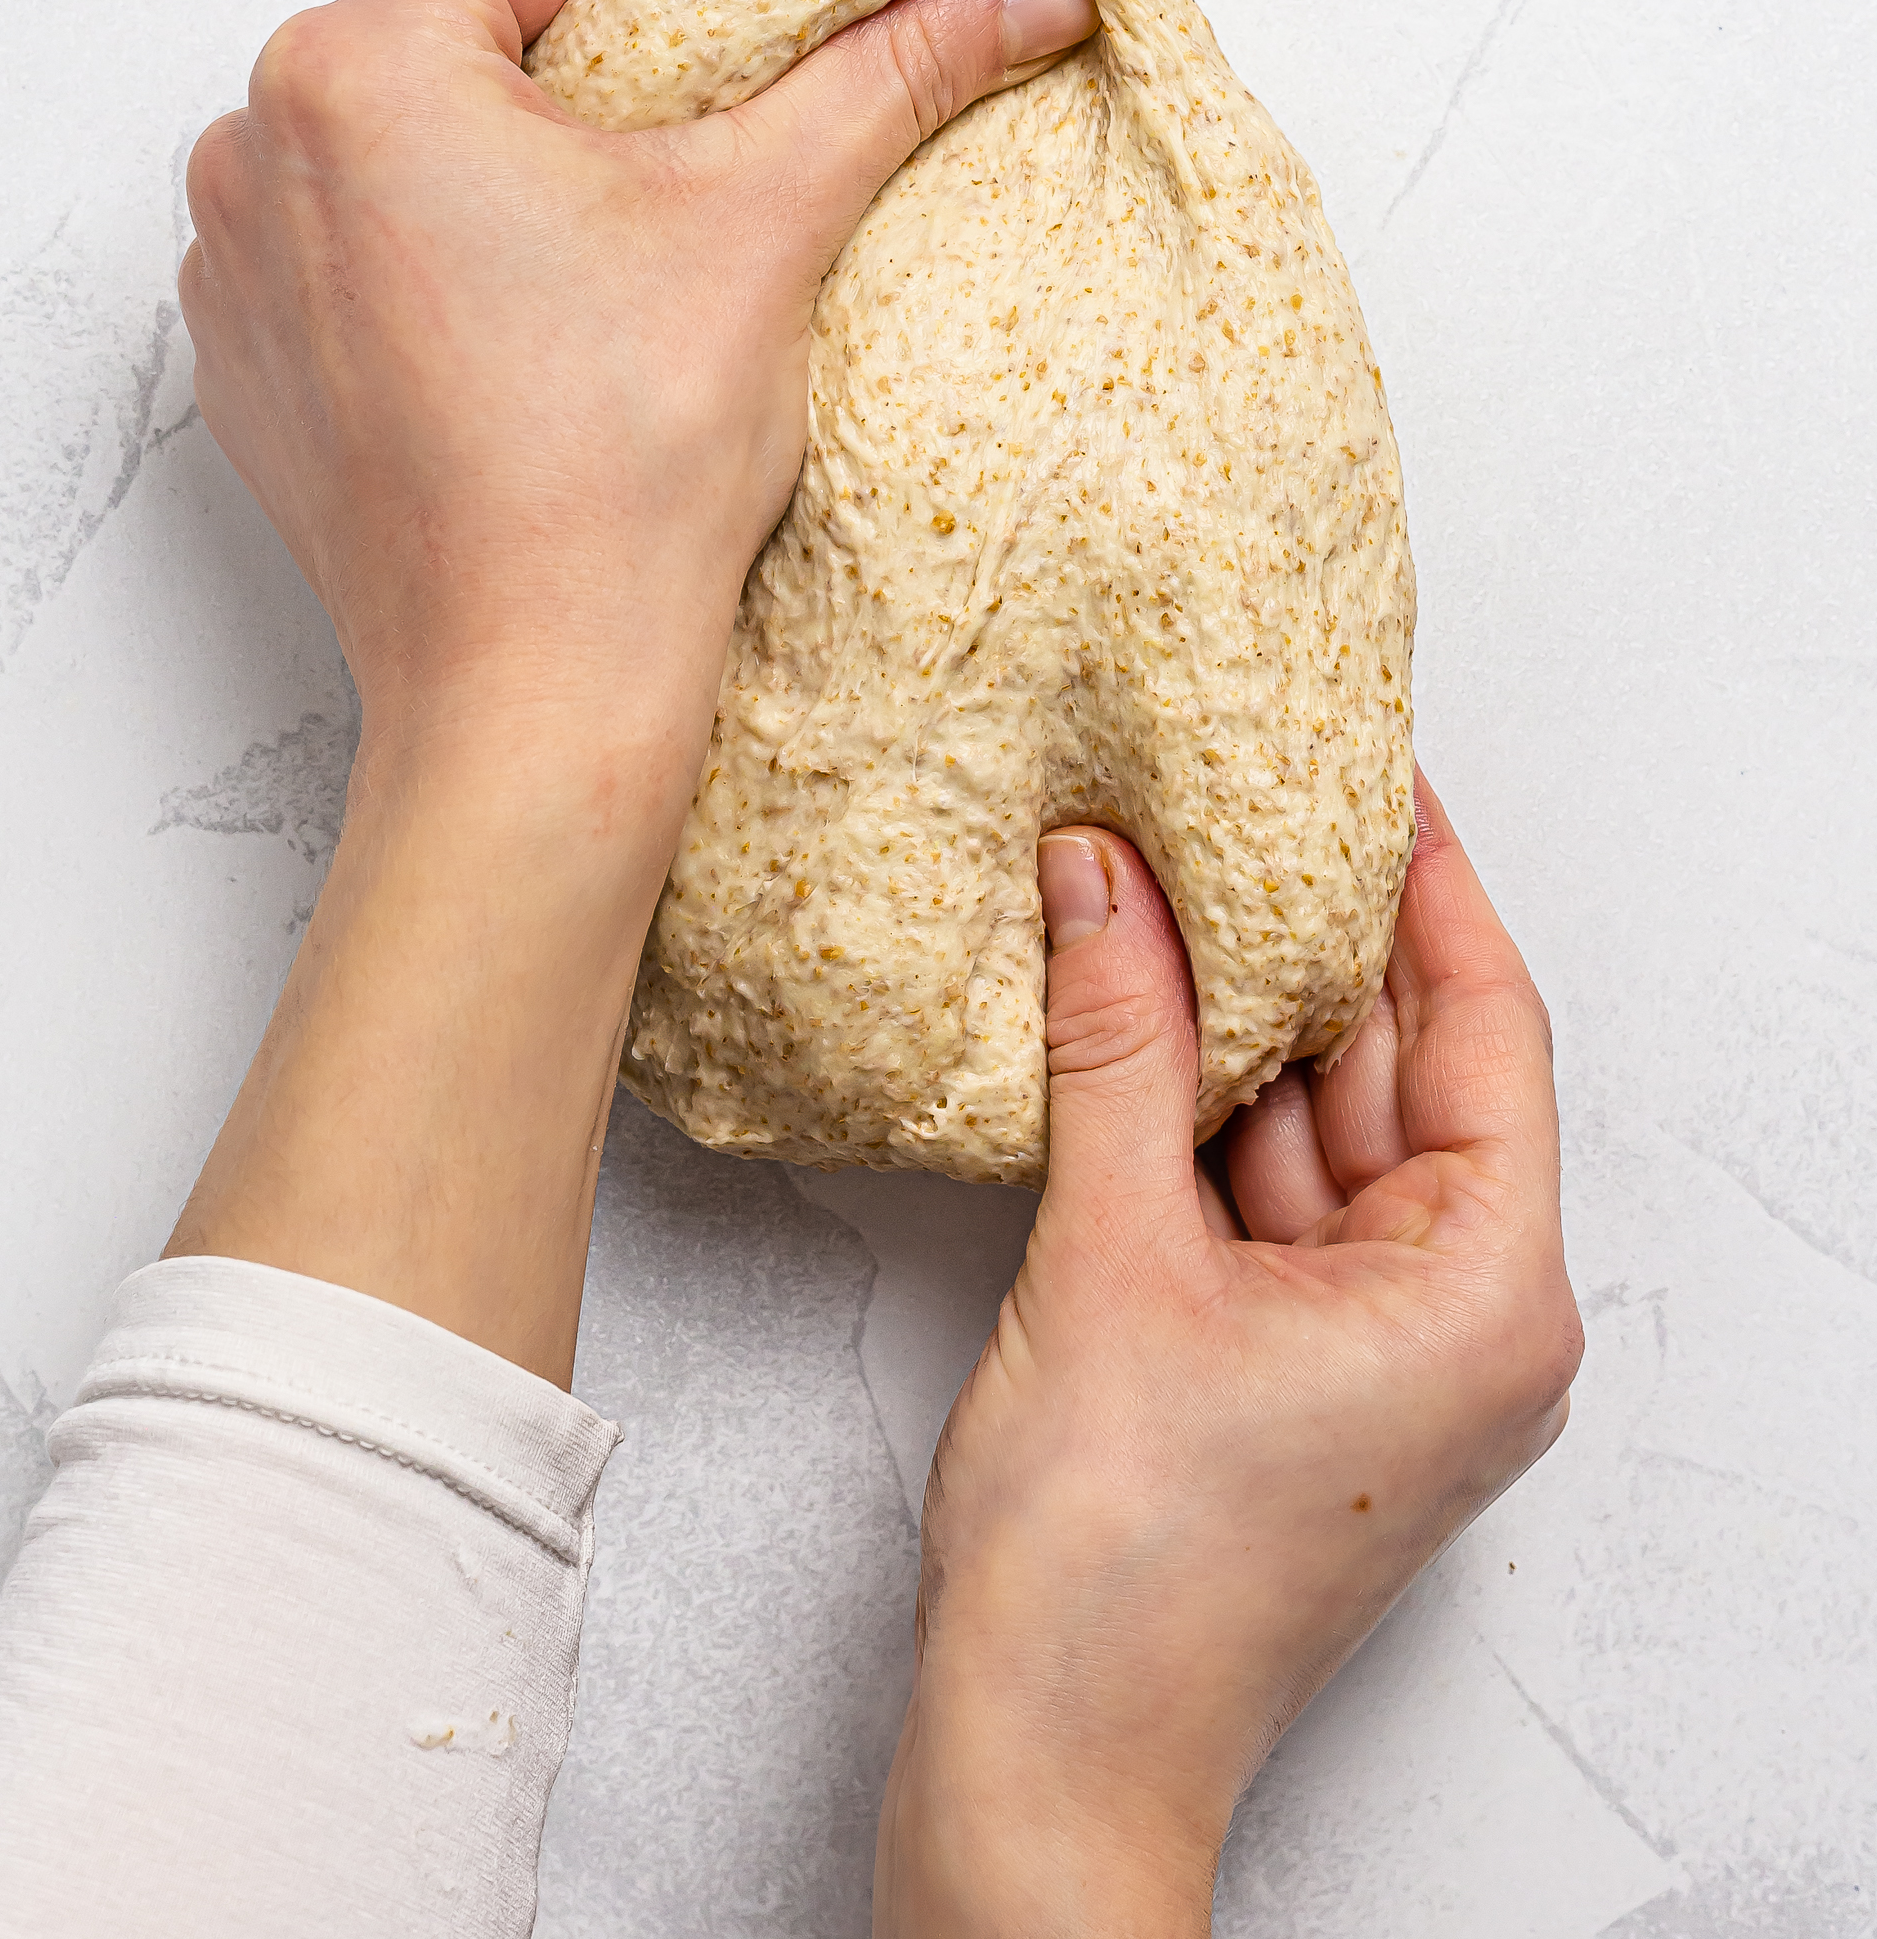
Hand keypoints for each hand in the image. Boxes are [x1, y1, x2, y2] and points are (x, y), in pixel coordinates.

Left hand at [170, 0, 1097, 1378]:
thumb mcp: (775, 222)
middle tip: (703, 154)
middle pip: (464, 37)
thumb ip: (896, 70)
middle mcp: (260, 148)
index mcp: (358, 65)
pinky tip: (539, 340)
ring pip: (407, 148)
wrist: (536, 693)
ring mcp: (239, 269)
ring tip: (624, 258)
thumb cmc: (625, 470)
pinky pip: (355, 258)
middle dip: (591, 74)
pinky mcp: (251, 373)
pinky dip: (441, 266)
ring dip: (512, 170)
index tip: (753, 36)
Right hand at [874, 774, 1582, 1933]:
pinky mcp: (1295, 1369)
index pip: (1486, 1024)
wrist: (1043, 1757)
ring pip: (1318, 1130)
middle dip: (1310, 942)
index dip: (1428, 883)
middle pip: (1401, 1071)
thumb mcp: (1114, 1257)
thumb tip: (1099, 874)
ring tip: (1159, 886)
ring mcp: (1378, 1350)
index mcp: (1485, 1292)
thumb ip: (1115, 1044)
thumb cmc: (1115, 1575)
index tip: (1376, 772)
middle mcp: (1462, 1319)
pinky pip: (1265, 1197)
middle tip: (1234, 803)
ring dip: (1238, 1026)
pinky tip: (1131, 1021)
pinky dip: (1201, 1115)